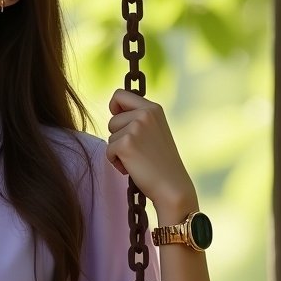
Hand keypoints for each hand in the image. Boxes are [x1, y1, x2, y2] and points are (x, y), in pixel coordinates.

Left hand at [106, 89, 196, 219]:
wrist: (172, 186)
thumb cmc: (161, 162)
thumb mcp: (154, 131)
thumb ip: (139, 119)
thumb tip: (114, 110)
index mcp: (153, 108)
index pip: (119, 94)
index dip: (114, 107)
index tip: (120, 120)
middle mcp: (145, 114)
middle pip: (112, 119)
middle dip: (118, 135)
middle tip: (137, 149)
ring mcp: (135, 127)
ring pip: (110, 136)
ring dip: (118, 150)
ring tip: (138, 159)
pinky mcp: (126, 143)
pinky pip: (108, 151)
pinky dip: (116, 162)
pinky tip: (133, 168)